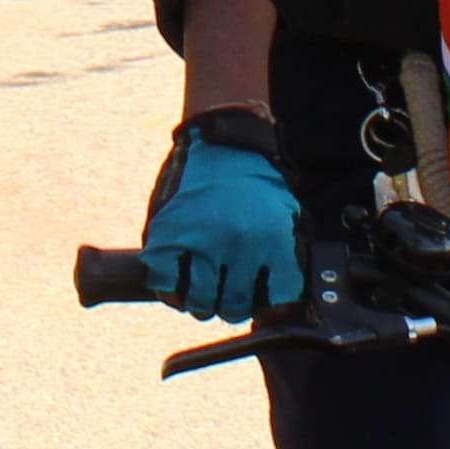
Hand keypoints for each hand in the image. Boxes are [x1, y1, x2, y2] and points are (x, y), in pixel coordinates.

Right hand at [143, 133, 304, 323]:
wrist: (222, 141)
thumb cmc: (256, 178)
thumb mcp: (284, 213)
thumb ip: (282, 252)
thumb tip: (278, 295)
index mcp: (271, 242)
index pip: (273, 301)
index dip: (264, 307)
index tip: (257, 304)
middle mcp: (237, 247)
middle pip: (233, 307)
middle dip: (229, 307)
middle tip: (224, 298)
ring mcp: (200, 242)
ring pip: (199, 302)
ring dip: (200, 303)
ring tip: (199, 293)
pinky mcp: (167, 236)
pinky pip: (165, 284)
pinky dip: (169, 290)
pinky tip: (175, 283)